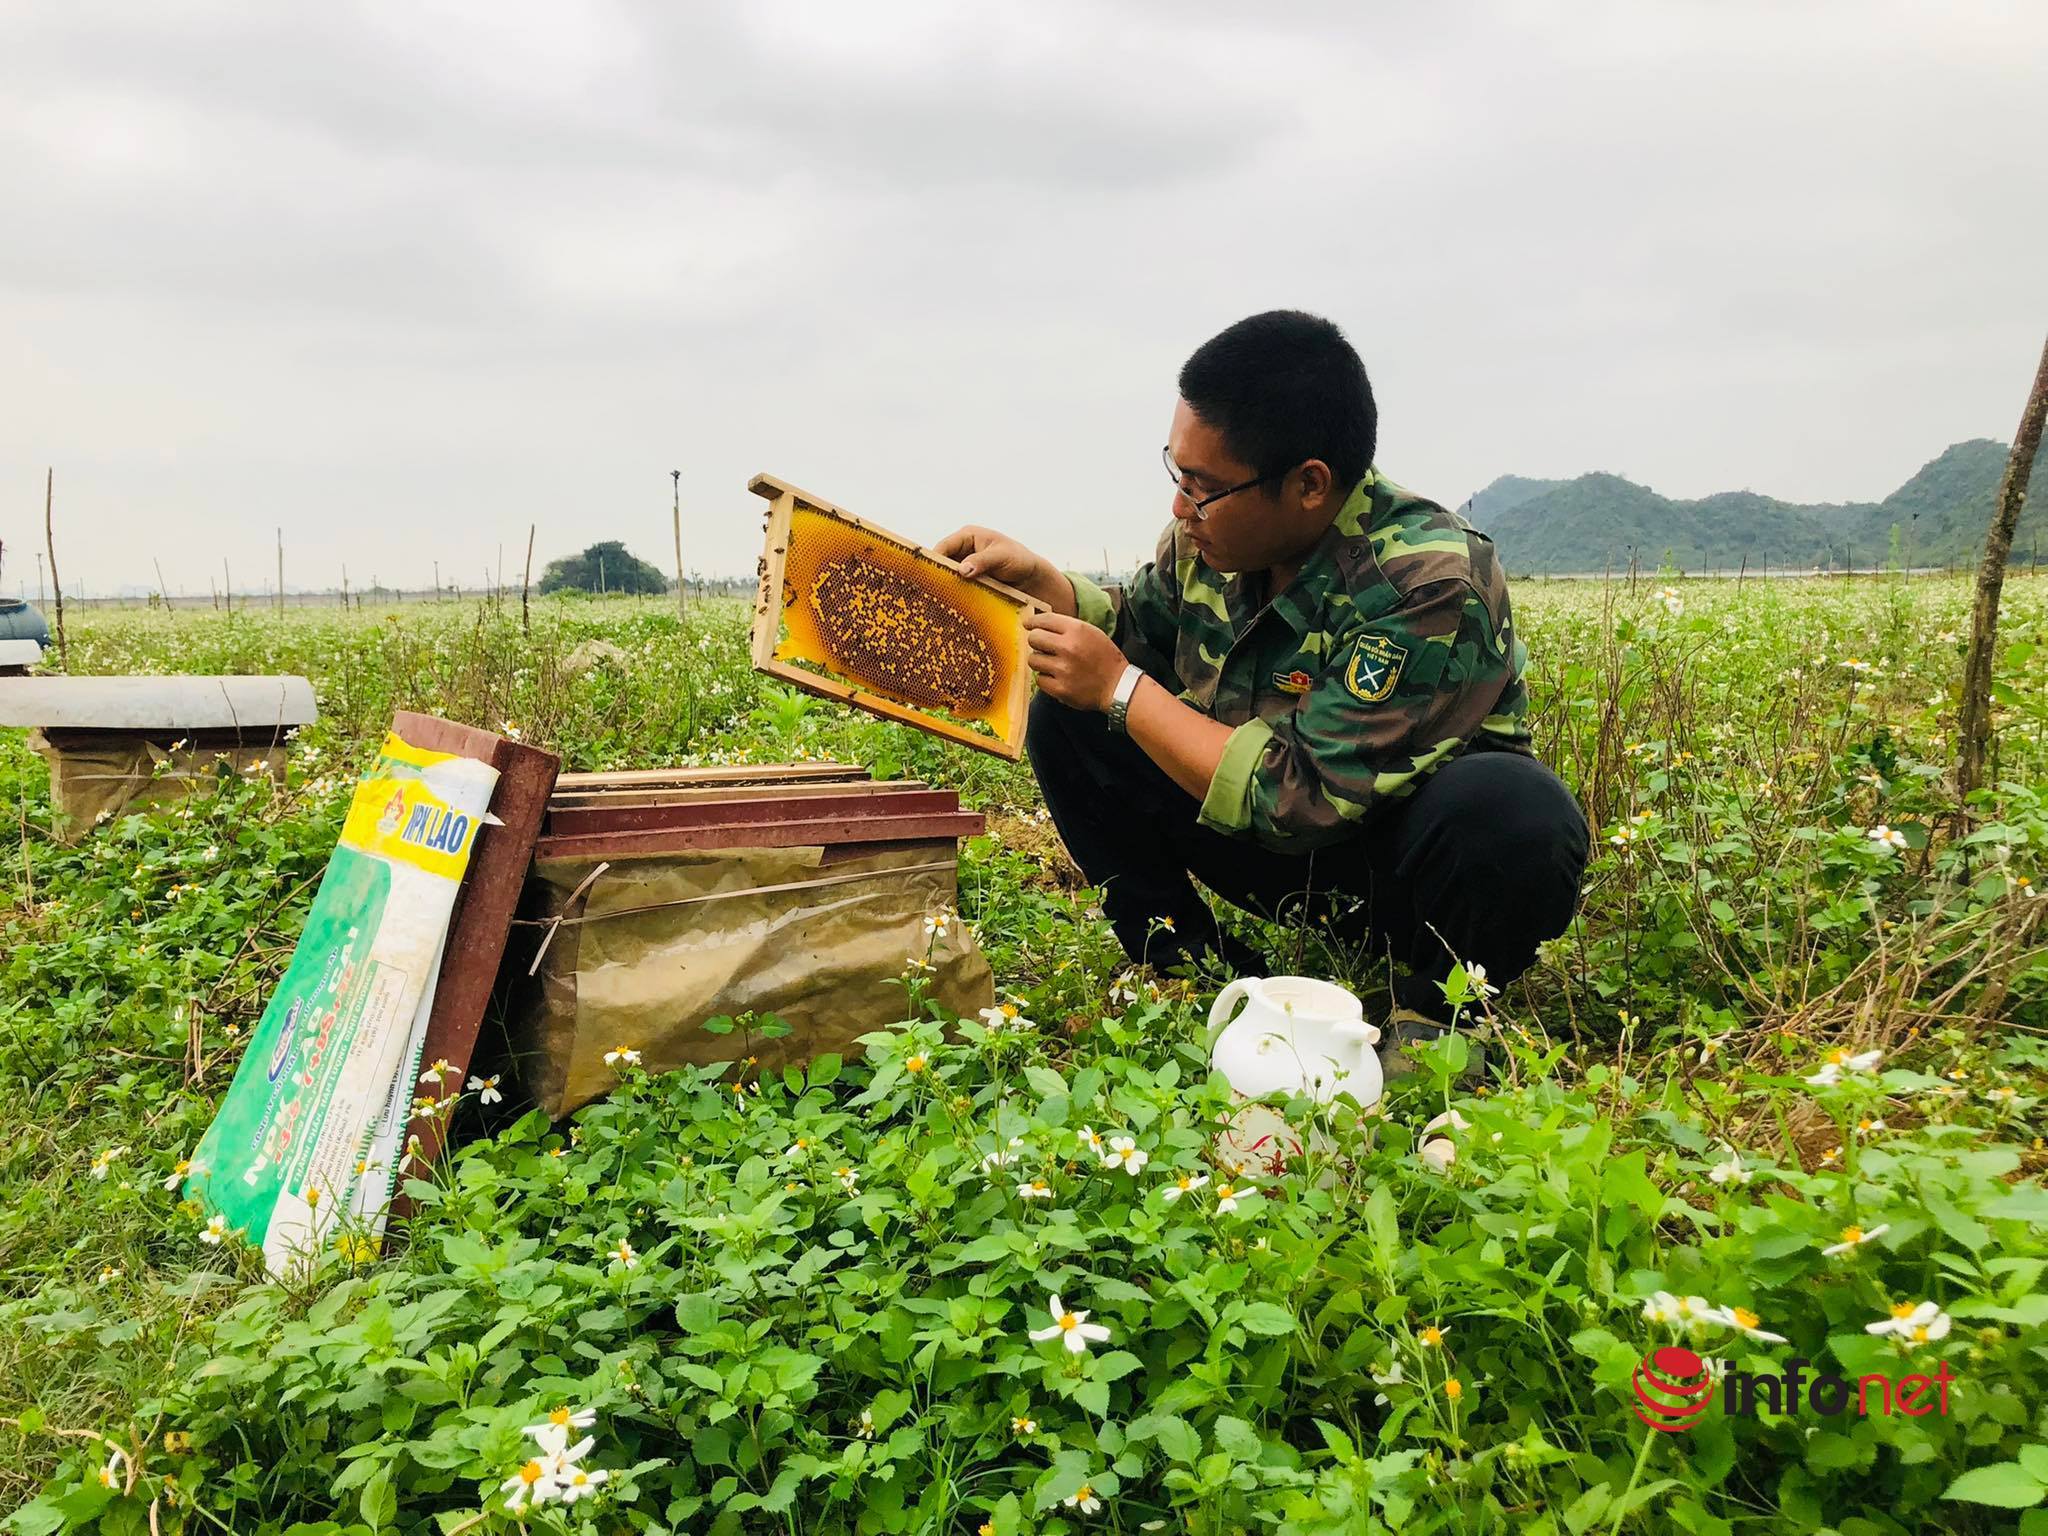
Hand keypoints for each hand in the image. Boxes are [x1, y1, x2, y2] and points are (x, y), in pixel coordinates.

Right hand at [930, 526, 1071, 613]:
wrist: (1032, 578)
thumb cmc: (1020, 560)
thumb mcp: (1002, 557)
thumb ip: (982, 561)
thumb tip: (962, 570)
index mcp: (968, 536)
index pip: (944, 546)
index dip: (933, 560)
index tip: (926, 576)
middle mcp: (963, 549)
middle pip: (942, 562)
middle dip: (935, 575)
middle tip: (928, 592)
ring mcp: (965, 565)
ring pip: (947, 576)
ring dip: (943, 586)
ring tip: (934, 600)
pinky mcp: (969, 580)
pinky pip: (956, 586)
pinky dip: (952, 593)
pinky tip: (947, 604)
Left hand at [1025, 611, 1130, 711]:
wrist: (1117, 686)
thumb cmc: (1104, 658)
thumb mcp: (1091, 633)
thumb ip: (1067, 627)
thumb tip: (1039, 624)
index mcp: (1077, 630)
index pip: (1044, 620)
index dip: (1032, 621)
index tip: (1028, 625)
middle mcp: (1068, 648)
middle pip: (1034, 638)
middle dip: (1036, 641)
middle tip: (1043, 646)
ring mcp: (1063, 669)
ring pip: (1033, 659)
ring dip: (1040, 661)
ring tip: (1053, 664)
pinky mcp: (1060, 689)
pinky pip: (1039, 679)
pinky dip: (1046, 679)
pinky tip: (1057, 678)